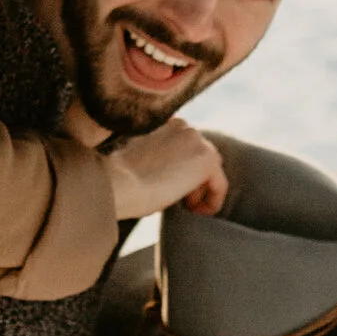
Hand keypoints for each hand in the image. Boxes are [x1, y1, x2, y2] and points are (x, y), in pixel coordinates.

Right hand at [103, 121, 227, 220]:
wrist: (116, 183)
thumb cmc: (118, 180)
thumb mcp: (138, 160)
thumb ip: (157, 157)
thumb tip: (167, 174)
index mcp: (164, 122)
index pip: (183, 148)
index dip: (179, 172)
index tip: (167, 189)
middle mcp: (183, 125)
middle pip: (200, 158)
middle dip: (192, 181)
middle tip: (178, 203)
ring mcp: (197, 139)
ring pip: (210, 171)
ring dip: (199, 191)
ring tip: (184, 208)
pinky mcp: (207, 158)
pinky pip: (220, 185)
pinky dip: (212, 201)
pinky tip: (196, 213)